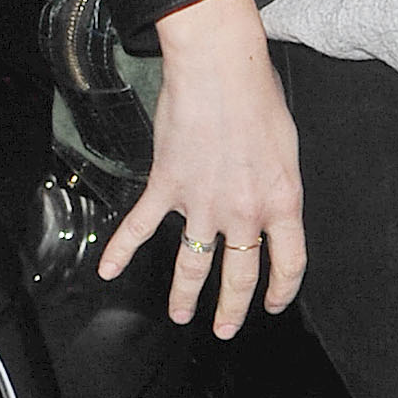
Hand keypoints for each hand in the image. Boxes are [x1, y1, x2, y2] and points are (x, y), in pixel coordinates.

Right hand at [97, 0, 305, 335]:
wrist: (219, 69)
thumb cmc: (259, 98)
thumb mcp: (287, 149)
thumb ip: (278, 185)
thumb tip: (270, 203)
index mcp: (281, 202)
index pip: (289, 262)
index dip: (282, 290)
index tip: (272, 304)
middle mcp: (243, 213)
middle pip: (240, 275)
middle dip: (233, 308)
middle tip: (226, 328)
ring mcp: (202, 204)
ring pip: (192, 265)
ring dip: (185, 295)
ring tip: (180, 314)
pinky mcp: (167, 187)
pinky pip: (140, 227)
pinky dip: (121, 250)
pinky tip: (107, 270)